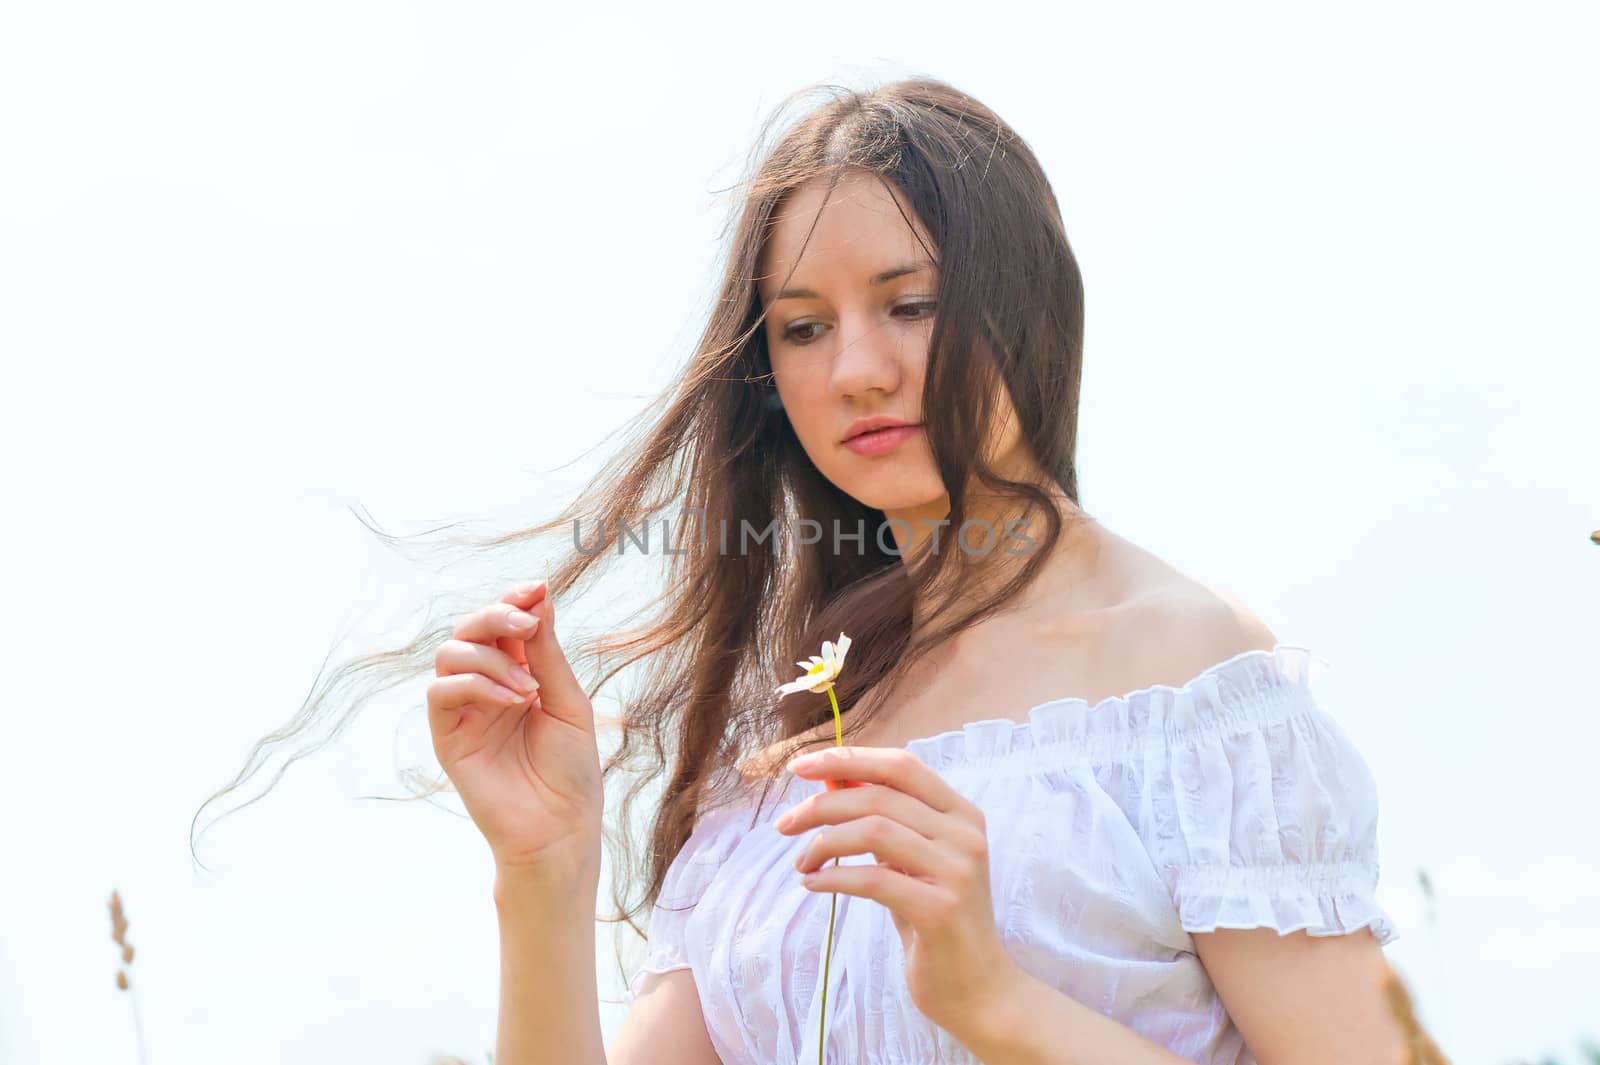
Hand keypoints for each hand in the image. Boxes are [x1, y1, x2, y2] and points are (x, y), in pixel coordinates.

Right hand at [427, 579, 601, 872]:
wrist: (560, 828)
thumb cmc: (571, 770)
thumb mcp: (568, 702)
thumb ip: (548, 654)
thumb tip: (540, 597)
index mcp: (520, 674)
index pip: (505, 624)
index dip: (515, 599)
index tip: (537, 588)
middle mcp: (487, 686)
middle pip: (471, 629)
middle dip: (497, 616)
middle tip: (526, 625)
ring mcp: (464, 711)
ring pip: (450, 653)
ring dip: (490, 657)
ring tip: (528, 688)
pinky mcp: (447, 737)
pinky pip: (440, 691)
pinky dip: (474, 683)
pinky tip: (510, 699)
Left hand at [775, 746, 1022, 1038]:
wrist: (978, 990)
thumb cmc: (934, 919)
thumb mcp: (909, 860)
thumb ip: (881, 819)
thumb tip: (831, 778)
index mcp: (961, 814)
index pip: (901, 765)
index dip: (849, 758)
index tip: (802, 766)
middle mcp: (966, 834)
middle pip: (879, 794)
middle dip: (821, 804)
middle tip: (785, 824)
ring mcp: (957, 870)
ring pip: (873, 829)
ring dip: (823, 842)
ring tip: (801, 862)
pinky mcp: (940, 909)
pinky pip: (873, 879)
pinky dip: (833, 877)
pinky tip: (812, 884)